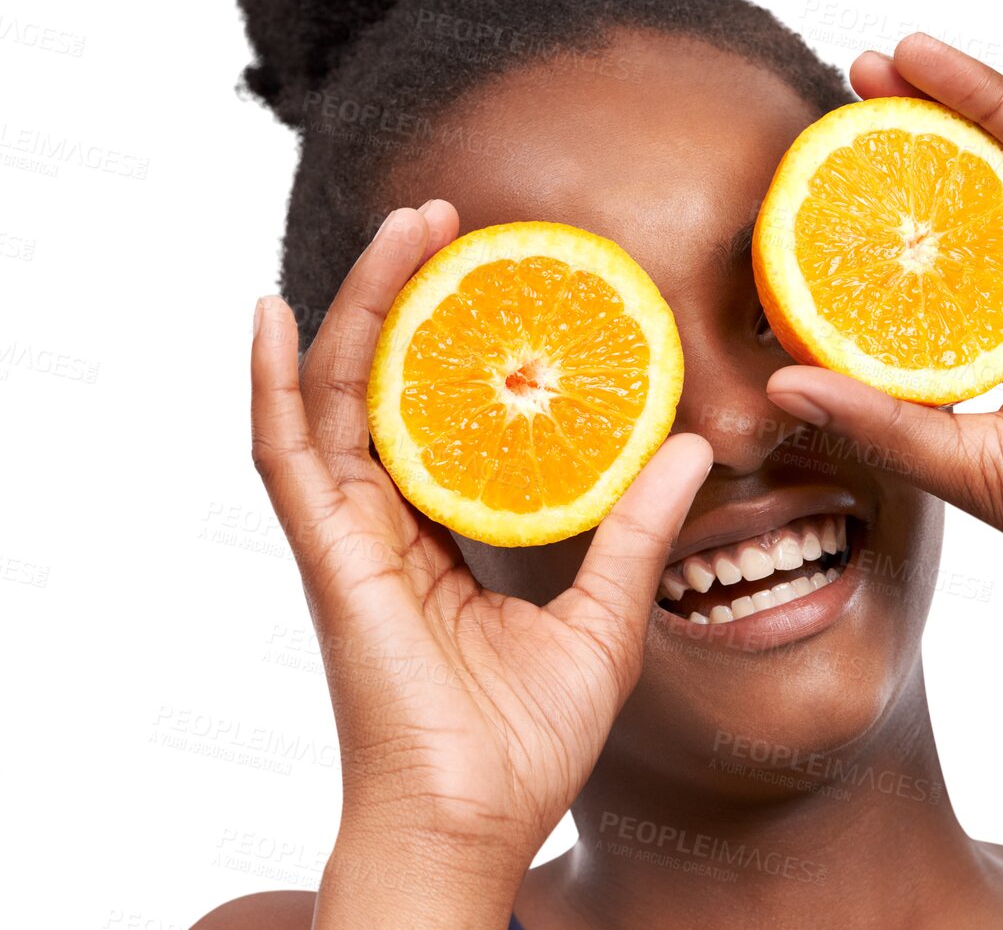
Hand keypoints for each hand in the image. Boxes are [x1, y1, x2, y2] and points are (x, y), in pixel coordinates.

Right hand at [250, 201, 710, 882]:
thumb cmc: (528, 743)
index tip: (503, 276)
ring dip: (357, 306)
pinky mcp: (330, 557)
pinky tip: (270, 314)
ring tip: (402, 229)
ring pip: (337, 395)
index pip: (447, 414)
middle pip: (388, 382)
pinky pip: (286, 454)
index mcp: (447, 538)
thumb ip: (636, 530)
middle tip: (450, 219)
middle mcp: (390, 525)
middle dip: (411, 295)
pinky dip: (272, 382)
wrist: (478, 823)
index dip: (465, 341)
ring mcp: (352, 538)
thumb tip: (691, 449)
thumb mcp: (607, 617)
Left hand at [765, 35, 1002, 617]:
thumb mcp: (965, 461)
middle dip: (925, 124)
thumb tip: (775, 387)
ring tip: (917, 52)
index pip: (942, 247)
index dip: (888, 196)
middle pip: (988, 184)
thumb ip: (879, 415)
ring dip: (987, 101)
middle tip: (860, 69)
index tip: (827, 153)